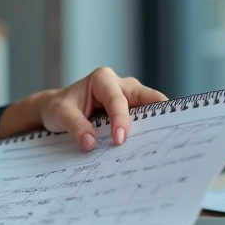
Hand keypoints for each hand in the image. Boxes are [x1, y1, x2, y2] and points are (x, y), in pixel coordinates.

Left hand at [37, 67, 167, 150]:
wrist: (55, 109)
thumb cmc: (58, 107)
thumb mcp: (61, 114)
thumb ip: (76, 126)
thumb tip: (91, 143)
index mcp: (102, 79)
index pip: (117, 100)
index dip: (121, 120)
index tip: (120, 140)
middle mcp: (120, 85)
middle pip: (145, 97)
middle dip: (157, 113)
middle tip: (168, 132)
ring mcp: (128, 98)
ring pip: (149, 108)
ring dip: (155, 124)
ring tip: (164, 142)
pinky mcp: (130, 111)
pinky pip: (143, 119)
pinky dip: (148, 130)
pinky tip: (152, 145)